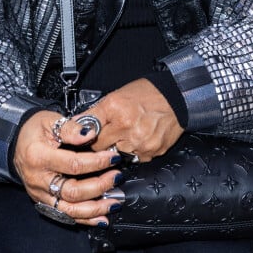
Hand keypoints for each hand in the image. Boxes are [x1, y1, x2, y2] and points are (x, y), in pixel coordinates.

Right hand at [13, 110, 123, 226]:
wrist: (15, 141)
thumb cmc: (34, 130)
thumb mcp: (50, 121)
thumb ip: (71, 128)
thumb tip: (90, 133)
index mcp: (39, 157)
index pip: (73, 164)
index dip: (96, 162)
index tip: (113, 158)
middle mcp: (38, 180)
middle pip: (72, 191)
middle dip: (99, 187)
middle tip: (116, 178)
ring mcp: (40, 194)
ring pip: (69, 209)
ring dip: (95, 209)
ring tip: (114, 203)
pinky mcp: (43, 202)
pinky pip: (65, 215)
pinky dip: (84, 219)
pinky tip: (100, 218)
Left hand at [60, 78, 183, 161]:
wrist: (176, 96)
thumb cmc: (147, 94)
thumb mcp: (116, 96)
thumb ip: (95, 113)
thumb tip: (75, 123)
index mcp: (115, 110)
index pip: (89, 133)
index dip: (86, 136)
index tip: (84, 139)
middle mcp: (128, 128)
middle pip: (101, 149)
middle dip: (100, 144)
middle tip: (106, 136)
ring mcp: (141, 143)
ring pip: (117, 156)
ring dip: (117, 149)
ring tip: (126, 135)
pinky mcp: (152, 153)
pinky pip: (135, 159)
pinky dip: (134, 152)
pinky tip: (138, 139)